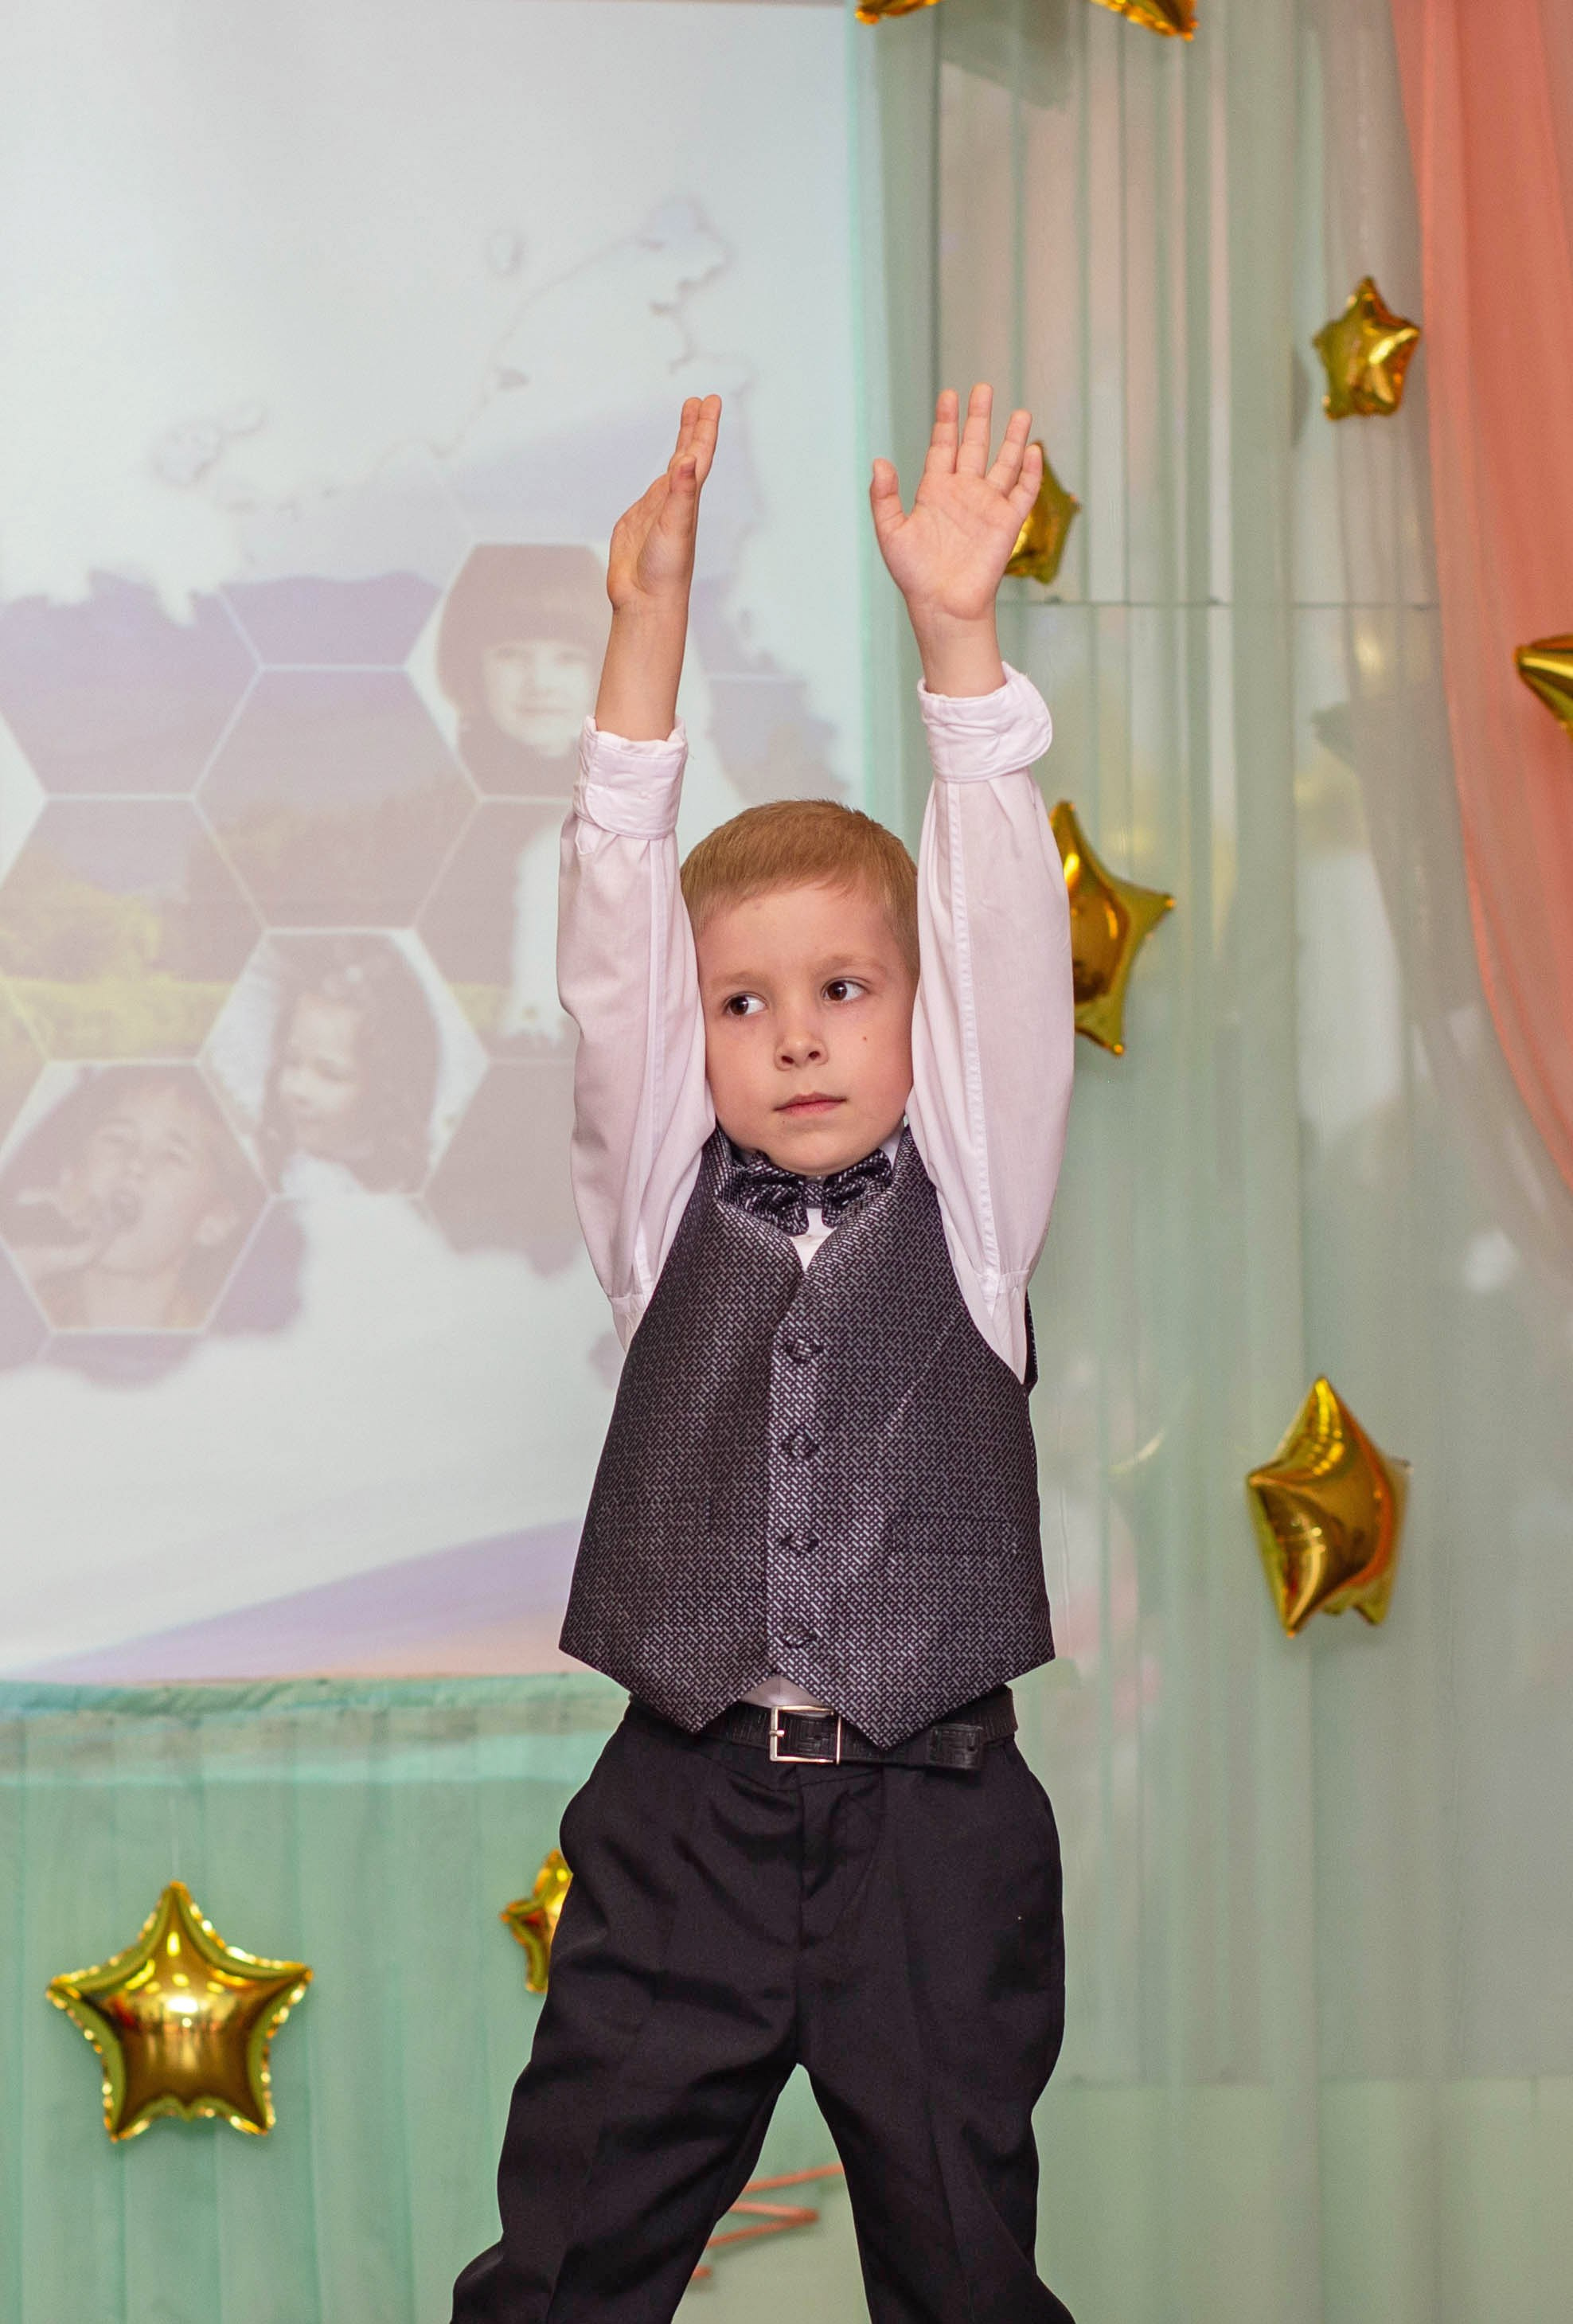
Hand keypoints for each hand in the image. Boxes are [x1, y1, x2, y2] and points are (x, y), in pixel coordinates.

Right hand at [606, 394, 721, 613]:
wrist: (645, 600)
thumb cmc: (665, 570)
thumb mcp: (674, 527)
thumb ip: (680, 492)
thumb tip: (688, 458)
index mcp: (687, 498)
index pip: (699, 454)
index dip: (705, 426)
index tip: (711, 400)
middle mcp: (676, 500)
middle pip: (689, 454)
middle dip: (696, 426)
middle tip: (702, 400)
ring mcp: (658, 509)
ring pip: (674, 468)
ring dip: (682, 443)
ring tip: (687, 419)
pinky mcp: (639, 521)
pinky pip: (654, 489)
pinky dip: (662, 473)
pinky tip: (666, 470)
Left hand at [869, 385, 1040, 626]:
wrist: (942, 605)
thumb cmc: (914, 575)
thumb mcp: (891, 533)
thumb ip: (884, 498)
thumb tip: (878, 462)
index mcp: (935, 491)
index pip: (943, 446)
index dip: (946, 421)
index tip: (950, 394)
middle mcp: (963, 493)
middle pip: (974, 446)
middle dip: (979, 418)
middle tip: (983, 388)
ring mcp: (987, 506)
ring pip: (1004, 464)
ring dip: (1013, 439)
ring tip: (1021, 413)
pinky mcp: (1007, 523)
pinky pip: (1023, 492)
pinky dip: (1030, 472)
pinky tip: (1034, 451)